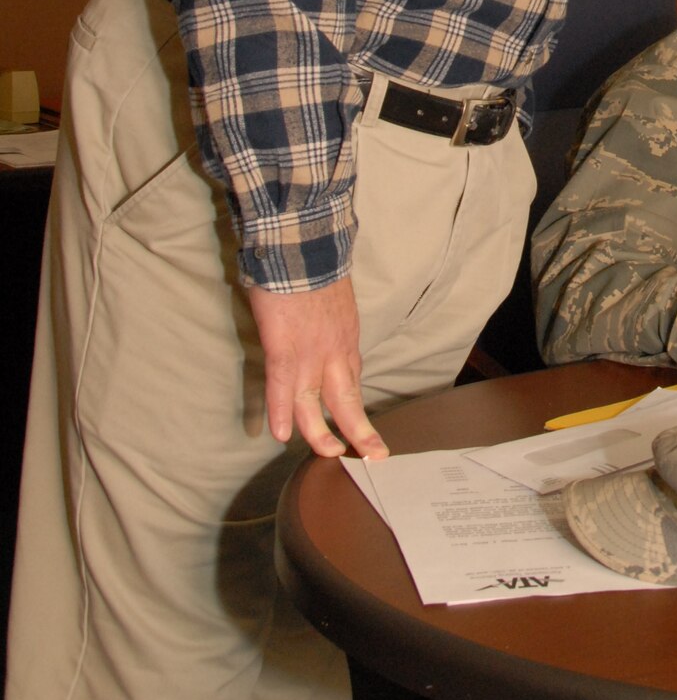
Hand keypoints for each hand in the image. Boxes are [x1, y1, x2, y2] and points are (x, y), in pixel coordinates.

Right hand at [248, 276, 387, 459]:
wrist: (303, 244)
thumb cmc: (315, 265)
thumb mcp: (334, 298)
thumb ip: (330, 319)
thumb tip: (319, 323)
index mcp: (346, 338)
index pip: (354, 381)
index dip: (357, 408)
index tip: (363, 427)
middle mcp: (334, 351)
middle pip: (349, 400)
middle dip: (360, 431)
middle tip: (372, 455)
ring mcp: (310, 352)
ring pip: (316, 403)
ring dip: (320, 433)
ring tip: (327, 453)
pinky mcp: (283, 347)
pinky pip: (282, 388)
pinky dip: (281, 413)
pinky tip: (281, 435)